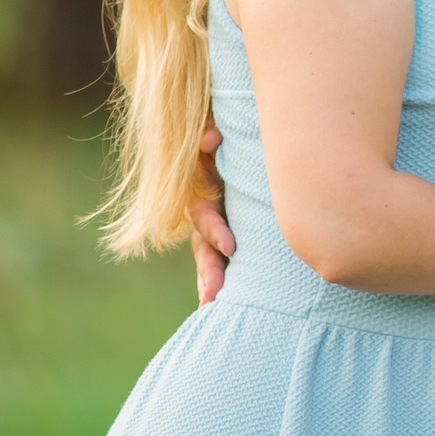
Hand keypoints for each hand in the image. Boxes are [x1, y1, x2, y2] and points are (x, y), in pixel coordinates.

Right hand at [187, 117, 234, 306]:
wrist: (232, 136)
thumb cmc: (228, 131)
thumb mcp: (215, 129)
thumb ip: (211, 132)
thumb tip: (211, 140)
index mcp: (205, 186)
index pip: (204, 212)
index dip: (214, 228)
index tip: (231, 246)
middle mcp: (206, 208)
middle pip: (202, 244)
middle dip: (209, 270)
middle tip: (214, 294)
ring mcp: (215, 221)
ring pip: (208, 256)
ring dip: (210, 281)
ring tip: (212, 306)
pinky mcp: (228, 230)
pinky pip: (220, 258)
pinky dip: (217, 279)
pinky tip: (218, 302)